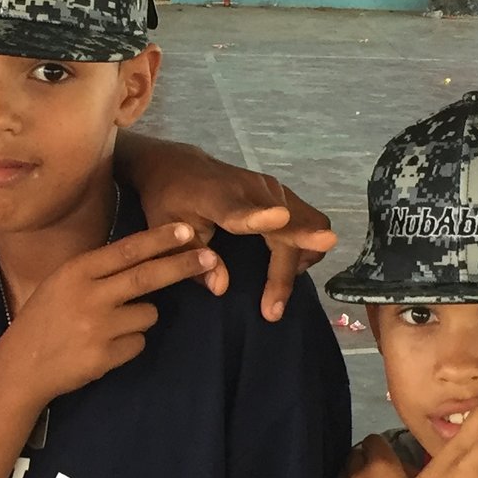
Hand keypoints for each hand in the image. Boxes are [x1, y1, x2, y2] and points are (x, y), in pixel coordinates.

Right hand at [0, 223, 220, 405]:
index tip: (186, 230)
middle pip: (147, 277)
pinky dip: (129, 344)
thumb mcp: (62, 283)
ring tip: (108, 327)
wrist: (22, 366)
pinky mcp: (105, 356)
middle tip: (210, 258)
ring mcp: (98, 328)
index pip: (126, 251)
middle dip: (182, 266)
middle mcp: (89, 296)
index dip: (159, 240)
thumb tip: (145, 256)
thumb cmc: (45, 318)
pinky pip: (138, 342)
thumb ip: (98, 271)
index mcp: (77, 271)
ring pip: (148, 314)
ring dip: (140, 317)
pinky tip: (102, 346)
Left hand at [126, 145, 337, 321]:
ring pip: (308, 225)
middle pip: (285, 232)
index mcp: (218, 197)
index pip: (242, 209)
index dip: (262, 216)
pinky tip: (284, 261)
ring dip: (301, 258)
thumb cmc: (169, 200)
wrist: (179, 165)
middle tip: (271, 311)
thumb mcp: (166, 230)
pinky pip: (310, 219)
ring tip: (276, 285)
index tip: (280, 218)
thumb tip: (222, 288)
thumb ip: (192, 258)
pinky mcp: (284, 191)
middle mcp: (253, 189)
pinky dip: (305, 243)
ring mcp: (273, 188)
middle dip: (283, 274)